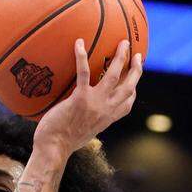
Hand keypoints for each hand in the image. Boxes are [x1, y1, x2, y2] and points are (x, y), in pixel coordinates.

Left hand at [33, 38, 142, 160]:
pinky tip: (79, 43)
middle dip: (136, 69)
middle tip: (137, 55)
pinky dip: (81, 56)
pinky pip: (84, 72)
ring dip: (120, 57)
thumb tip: (80, 117)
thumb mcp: (82, 133)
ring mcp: (95, 103)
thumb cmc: (62, 143)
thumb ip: (87, 122)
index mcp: (107, 119)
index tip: (134, 81)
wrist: (54, 149)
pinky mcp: (80, 98)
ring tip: (122, 42)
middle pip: (129, 86)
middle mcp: (106, 110)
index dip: (133, 90)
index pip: (127, 104)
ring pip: (114, 75)